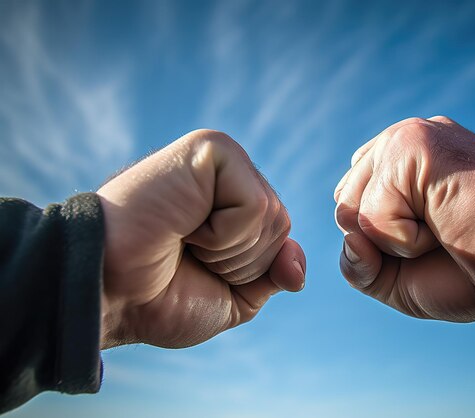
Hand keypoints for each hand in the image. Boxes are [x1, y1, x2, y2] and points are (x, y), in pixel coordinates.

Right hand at [97, 129, 305, 348]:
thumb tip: (298, 265)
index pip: (281, 237)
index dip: (248, 270)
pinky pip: (255, 204)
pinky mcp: (211, 149)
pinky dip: (224, 233)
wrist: (109, 293)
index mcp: (233, 204)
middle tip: (188, 253)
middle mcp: (229, 178)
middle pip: (281, 225)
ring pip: (271, 216)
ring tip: (183, 237)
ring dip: (228, 249)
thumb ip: (271, 277)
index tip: (196, 267)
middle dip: (240, 261)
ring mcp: (221, 159)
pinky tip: (185, 223)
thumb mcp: (232, 298)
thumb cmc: (160, 297)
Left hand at [334, 116, 474, 320]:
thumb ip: (358, 262)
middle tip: (441, 236)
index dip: (376, 238)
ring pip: (351, 208)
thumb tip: (347, 237)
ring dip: (394, 241)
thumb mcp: (397, 277)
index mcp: (400, 160)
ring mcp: (408, 137)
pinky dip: (403, 241)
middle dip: (380, 240)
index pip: (348, 199)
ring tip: (446, 227)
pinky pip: (370, 214)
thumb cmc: (473, 272)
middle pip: (342, 203)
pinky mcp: (415, 145)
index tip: (432, 240)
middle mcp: (402, 140)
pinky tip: (447, 224)